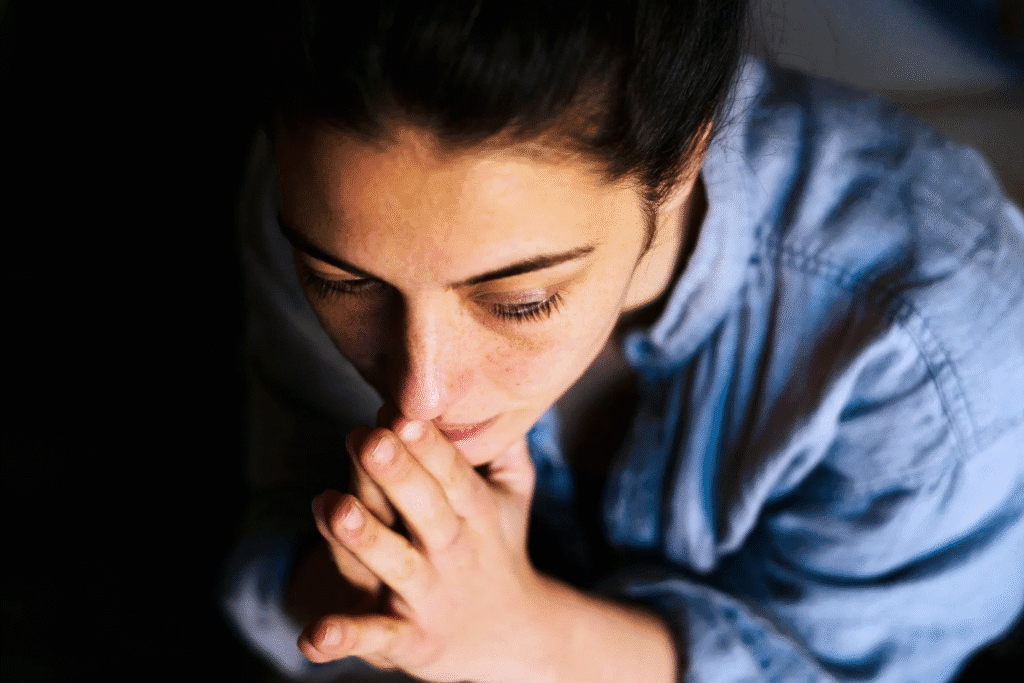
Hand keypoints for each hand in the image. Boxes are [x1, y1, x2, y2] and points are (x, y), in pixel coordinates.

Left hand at [300, 416, 549, 682]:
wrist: (512, 637)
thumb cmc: (496, 546)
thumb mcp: (513, 495)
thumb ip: (505, 446)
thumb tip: (498, 386)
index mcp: (478, 515)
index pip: (454, 476)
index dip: (429, 445)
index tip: (401, 412)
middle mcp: (455, 554)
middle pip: (427, 512)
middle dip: (398, 476)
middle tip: (369, 438)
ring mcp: (430, 598)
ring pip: (395, 566)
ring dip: (365, 541)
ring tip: (332, 507)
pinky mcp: (409, 641)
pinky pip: (376, 638)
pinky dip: (346, 638)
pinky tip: (313, 637)